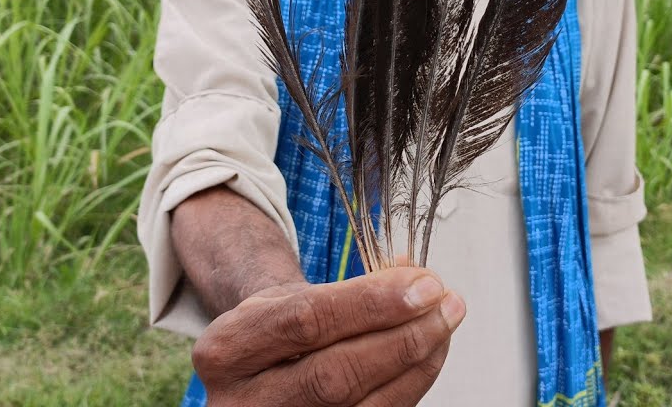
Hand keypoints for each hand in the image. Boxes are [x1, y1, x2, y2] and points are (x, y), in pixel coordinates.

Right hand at [193, 266, 465, 405]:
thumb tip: (416, 278)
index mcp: (226, 350)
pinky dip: (409, 387)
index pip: (307, 322)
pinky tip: (428, 356)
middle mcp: (241, 403)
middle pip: (335, 374)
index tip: (423, 284)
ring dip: (416, 365)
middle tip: (445, 304)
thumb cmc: (280, 328)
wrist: (254, 370)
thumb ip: (350, 289)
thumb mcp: (291, 296)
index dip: (371, 303)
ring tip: (444, 326)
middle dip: (402, 338)